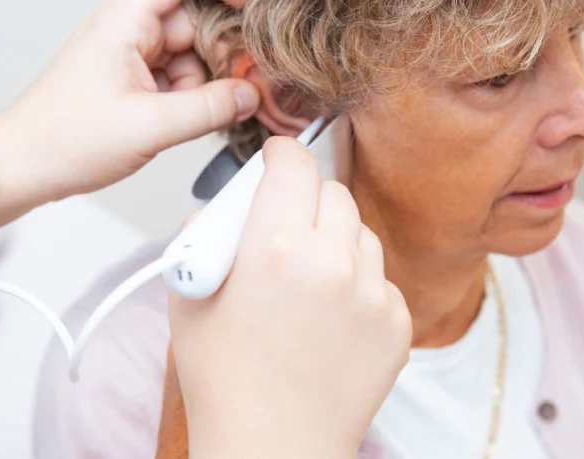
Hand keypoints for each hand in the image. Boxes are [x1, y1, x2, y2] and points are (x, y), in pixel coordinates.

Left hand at [0, 0, 259, 243]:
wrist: (22, 167)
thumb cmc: (63, 141)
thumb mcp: (148, 128)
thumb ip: (208, 109)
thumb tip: (249, 95)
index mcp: (123, 21)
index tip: (249, 4)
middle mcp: (126, 29)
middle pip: (193, 17)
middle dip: (220, 52)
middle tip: (239, 87)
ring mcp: (127, 54)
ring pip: (188, 51)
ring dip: (204, 80)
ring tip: (203, 114)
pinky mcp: (129, 79)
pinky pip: (174, 74)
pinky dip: (189, 95)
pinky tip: (189, 120)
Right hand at [167, 138, 411, 458]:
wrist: (271, 444)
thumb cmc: (225, 380)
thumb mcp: (188, 292)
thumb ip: (206, 233)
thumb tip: (227, 204)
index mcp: (274, 246)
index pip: (293, 164)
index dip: (282, 154)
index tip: (278, 158)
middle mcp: (331, 261)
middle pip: (332, 192)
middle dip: (306, 200)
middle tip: (284, 228)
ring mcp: (371, 293)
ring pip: (360, 232)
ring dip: (335, 240)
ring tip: (305, 281)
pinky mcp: (396, 322)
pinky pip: (379, 277)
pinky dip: (357, 284)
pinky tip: (327, 317)